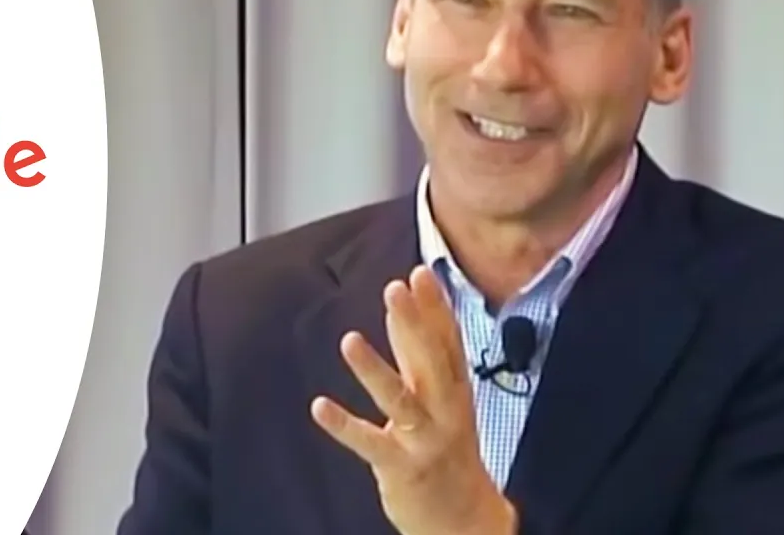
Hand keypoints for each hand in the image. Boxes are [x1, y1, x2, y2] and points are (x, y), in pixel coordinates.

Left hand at [310, 265, 517, 534]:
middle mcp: (445, 410)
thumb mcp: (438, 396)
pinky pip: (370, 444)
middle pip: (431, 360)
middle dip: (414, 323)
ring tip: (350, 340)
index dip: (435, 306)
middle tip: (396, 288)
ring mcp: (424, 439)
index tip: (421, 273)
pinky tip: (320, 406)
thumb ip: (416, 352)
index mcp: (453, 388)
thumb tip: (401, 307)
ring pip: (400, 400)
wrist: (463, 517)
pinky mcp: (401, 467)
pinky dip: (345, 425)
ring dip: (375, 370)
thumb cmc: (447, 447)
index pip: (447, 340)